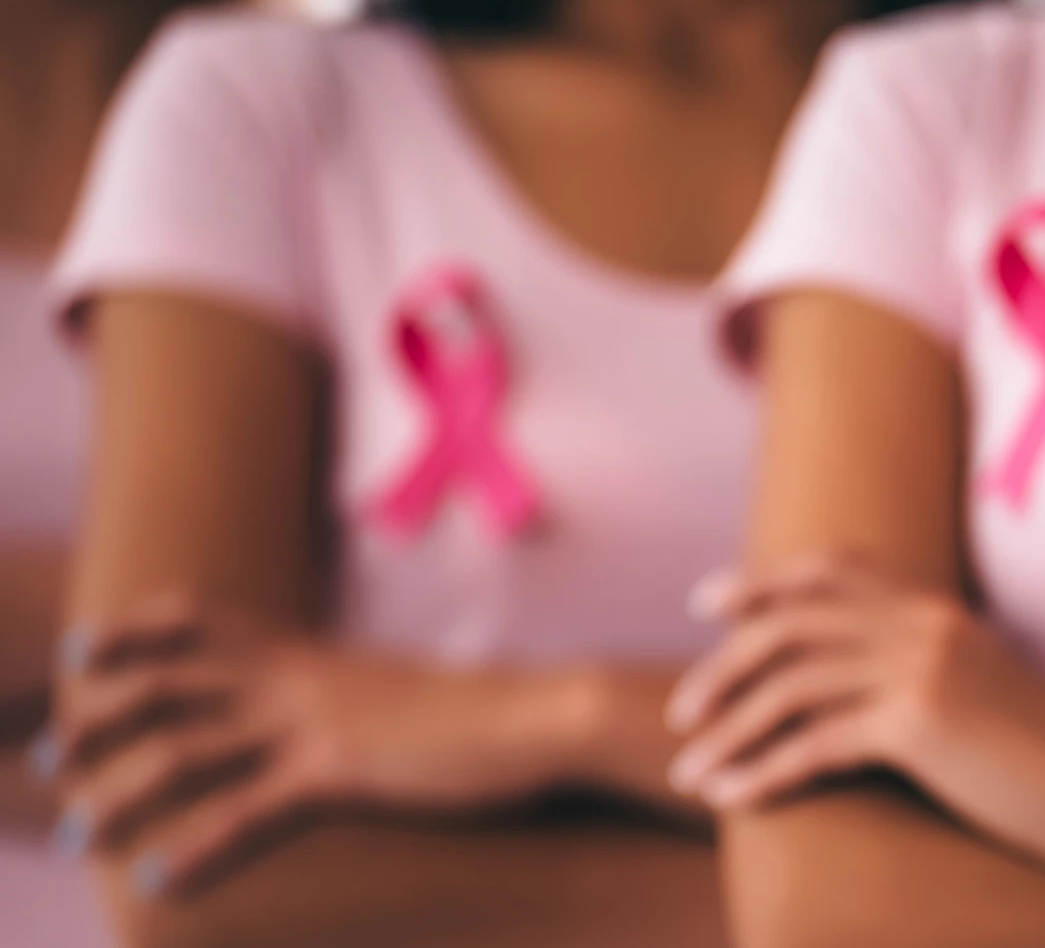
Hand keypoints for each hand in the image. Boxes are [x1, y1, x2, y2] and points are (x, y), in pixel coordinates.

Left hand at [46, 596, 592, 894]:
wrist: (537, 716)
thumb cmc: (478, 714)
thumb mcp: (393, 694)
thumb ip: (342, 698)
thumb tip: (323, 717)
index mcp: (309, 651)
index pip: (200, 618)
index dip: (132, 632)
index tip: (83, 654)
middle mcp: (296, 676)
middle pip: (168, 682)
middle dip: (97, 719)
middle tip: (54, 759)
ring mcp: (314, 722)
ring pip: (186, 750)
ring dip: (121, 793)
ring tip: (84, 834)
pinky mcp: (339, 771)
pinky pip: (248, 812)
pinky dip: (198, 848)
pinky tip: (163, 878)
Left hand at [666, 557, 1044, 869]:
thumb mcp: (985, 688)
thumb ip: (928, 663)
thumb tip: (863, 684)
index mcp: (937, 608)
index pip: (831, 570)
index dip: (761, 583)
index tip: (709, 604)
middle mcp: (923, 624)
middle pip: (791, 623)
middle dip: (723, 665)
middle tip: (682, 709)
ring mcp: (921, 668)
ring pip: (790, 685)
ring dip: (728, 729)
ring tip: (690, 770)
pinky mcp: (919, 723)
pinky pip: (813, 744)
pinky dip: (761, 772)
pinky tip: (730, 799)